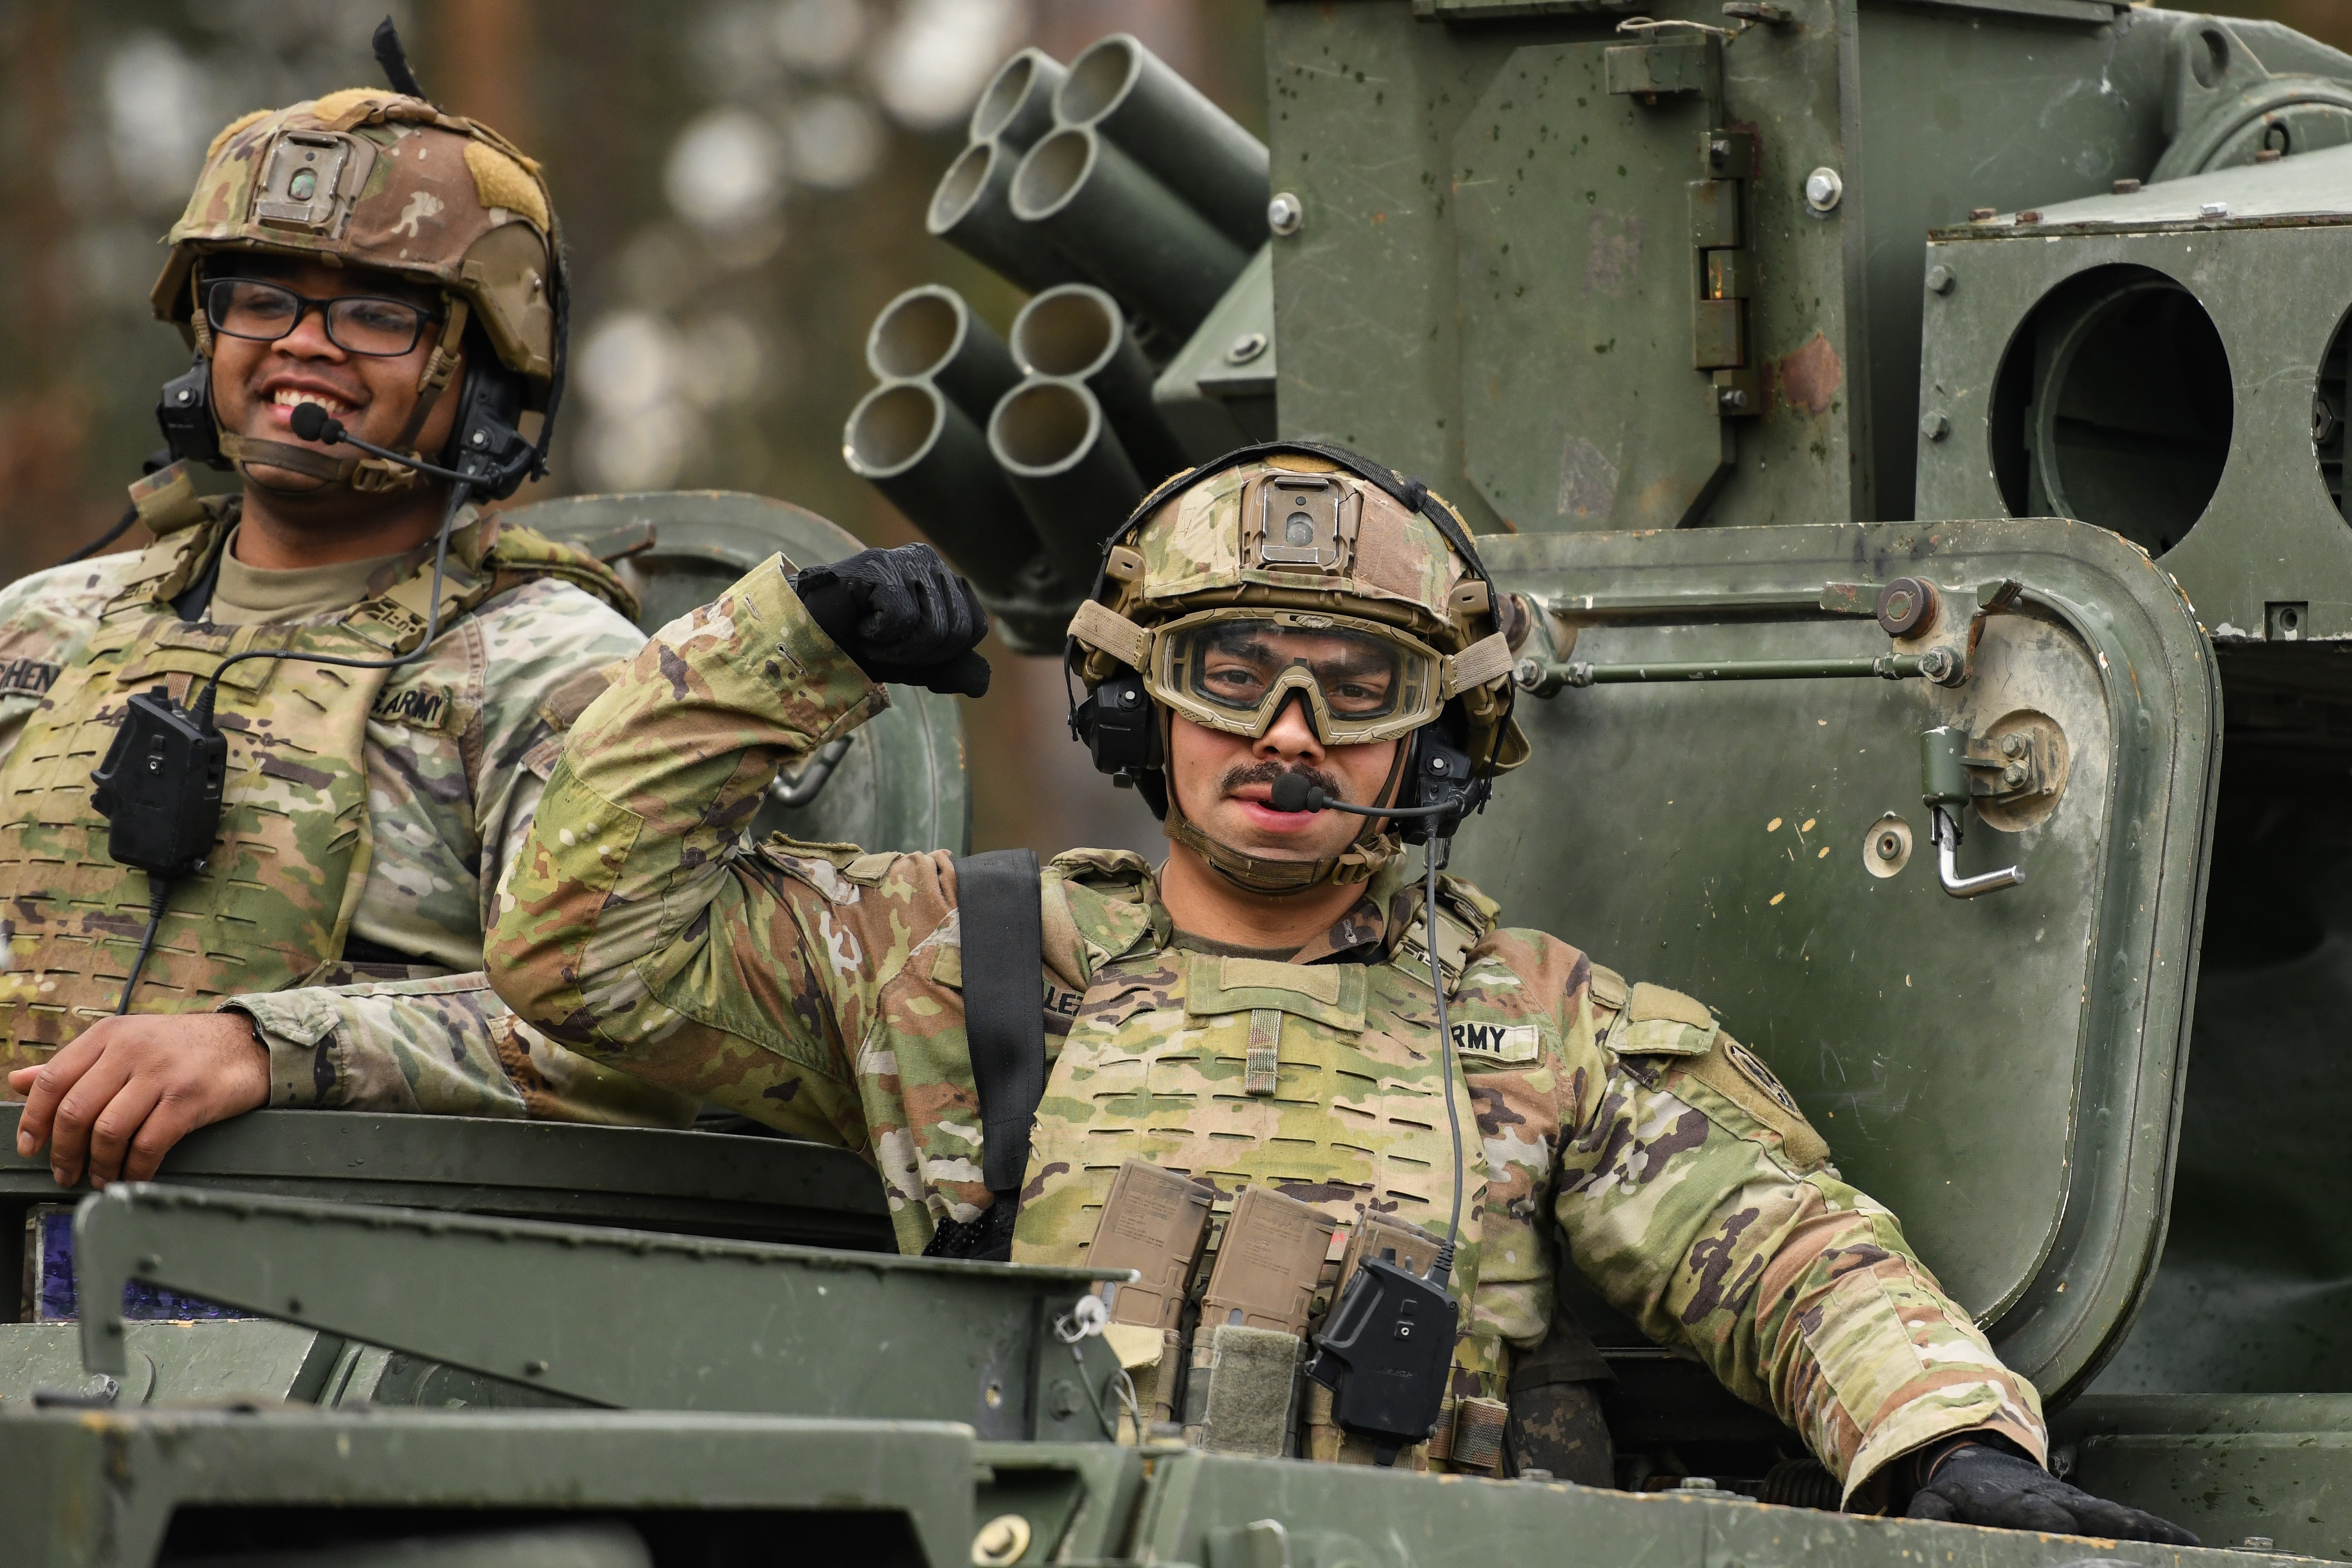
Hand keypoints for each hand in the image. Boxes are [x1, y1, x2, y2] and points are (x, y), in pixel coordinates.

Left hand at [8, 1012, 269, 1187]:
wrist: (246, 1045)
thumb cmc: (181, 1048)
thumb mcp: (124, 1042)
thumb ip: (72, 1064)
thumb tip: (17, 1081)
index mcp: (109, 1035)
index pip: (53, 1079)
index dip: (34, 1119)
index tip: (30, 1146)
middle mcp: (132, 1050)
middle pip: (76, 1110)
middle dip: (64, 1151)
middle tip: (65, 1172)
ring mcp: (161, 1074)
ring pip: (108, 1130)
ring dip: (98, 1164)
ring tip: (100, 1177)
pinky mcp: (189, 1099)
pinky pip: (149, 1144)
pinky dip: (135, 1169)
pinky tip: (132, 1176)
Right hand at [790, 543, 991, 697]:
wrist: (805, 641)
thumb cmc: (859, 645)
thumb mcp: (914, 665)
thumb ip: (951, 669)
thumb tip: (982, 683)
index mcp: (944, 579)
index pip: (975, 627)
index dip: (942, 654)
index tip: (906, 648)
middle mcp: (928, 560)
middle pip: (955, 631)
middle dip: (918, 654)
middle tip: (883, 644)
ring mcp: (902, 558)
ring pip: (931, 627)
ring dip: (896, 647)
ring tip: (869, 633)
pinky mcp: (876, 565)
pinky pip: (901, 618)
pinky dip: (877, 635)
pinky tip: (858, 622)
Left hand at [1906, 1439, 2197, 1544]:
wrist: (1984, 1465)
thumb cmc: (1961, 1496)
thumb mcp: (1937, 1503)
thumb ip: (1928, 1515)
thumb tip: (1898, 1525)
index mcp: (2007, 1503)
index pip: (2029, 1515)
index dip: (2043, 1523)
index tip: (2058, 1529)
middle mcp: (2049, 1503)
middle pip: (2079, 1518)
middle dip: (2101, 1534)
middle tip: (2124, 1553)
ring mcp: (2076, 1506)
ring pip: (2113, 1518)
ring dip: (2142, 1533)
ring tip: (2176, 1549)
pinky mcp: (2095, 1513)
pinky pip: (2131, 1520)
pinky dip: (2159, 1531)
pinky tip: (2191, 1546)